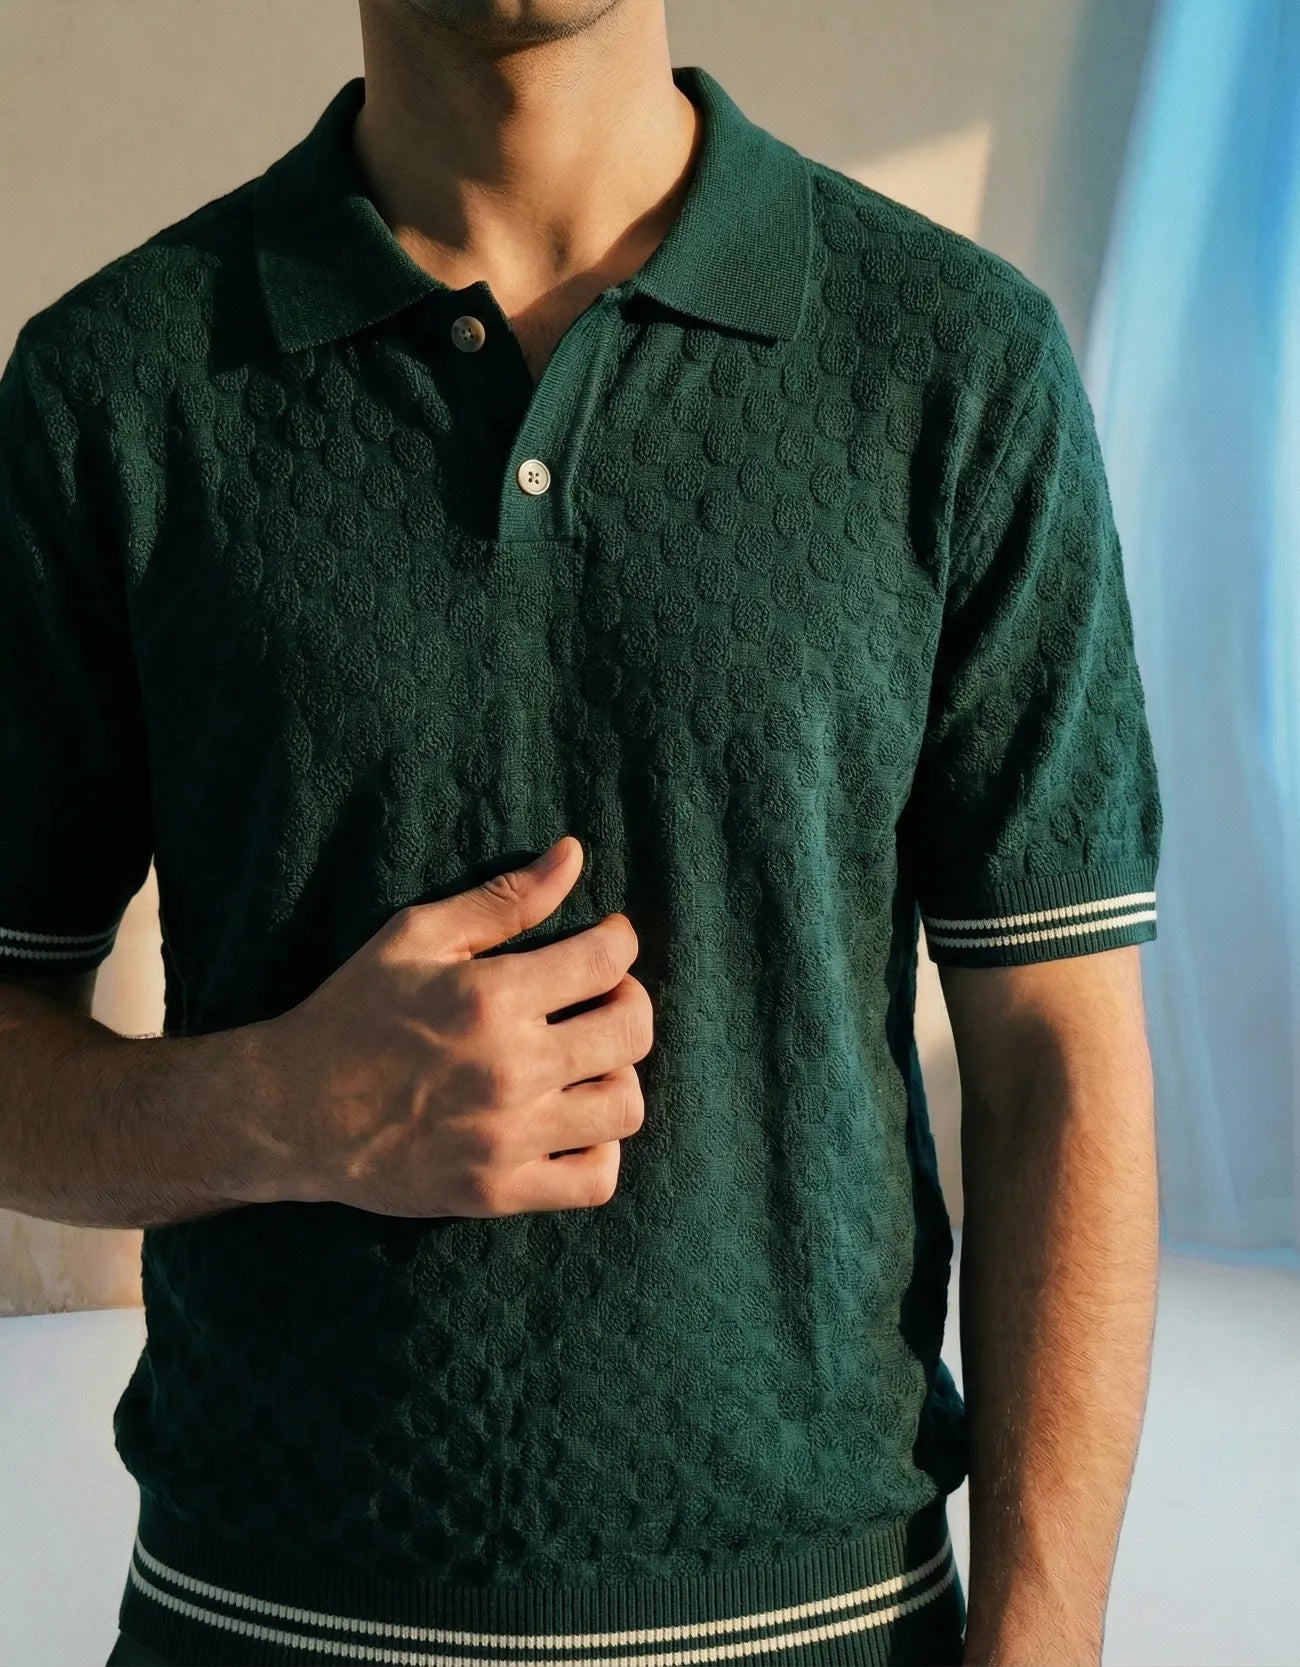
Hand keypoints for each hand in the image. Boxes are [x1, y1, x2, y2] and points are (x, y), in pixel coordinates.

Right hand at [247, 835, 653, 1217]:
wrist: (291, 1114)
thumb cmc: (352, 1013)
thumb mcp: (415, 937)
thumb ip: (502, 899)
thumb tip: (573, 854)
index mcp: (490, 998)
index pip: (606, 960)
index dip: (618, 941)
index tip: (606, 941)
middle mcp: (508, 1069)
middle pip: (630, 1031)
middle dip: (629, 1001)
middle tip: (601, 997)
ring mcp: (507, 1138)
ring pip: (624, 1106)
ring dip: (618, 1074)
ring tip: (587, 1061)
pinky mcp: (498, 1193)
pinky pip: (594, 1180)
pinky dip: (600, 1150)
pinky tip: (573, 1123)